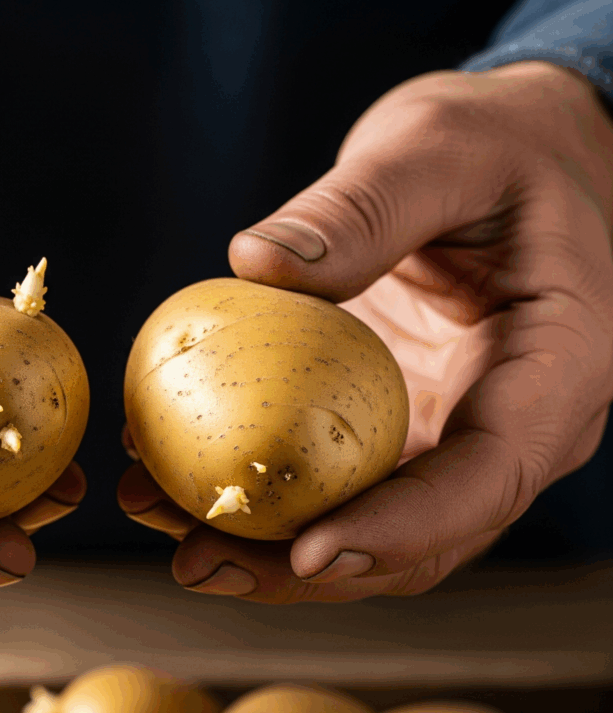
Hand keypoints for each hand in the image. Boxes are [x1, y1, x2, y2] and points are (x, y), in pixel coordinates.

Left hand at [119, 61, 612, 601]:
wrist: (513, 157)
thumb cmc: (499, 143)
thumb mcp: (441, 146)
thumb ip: (364, 206)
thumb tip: (254, 264)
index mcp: (557, 372)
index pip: (487, 480)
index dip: (401, 529)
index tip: (304, 551)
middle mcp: (510, 429)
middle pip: (416, 539)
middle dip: (303, 570)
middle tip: (194, 562)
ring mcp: (450, 437)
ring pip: (363, 526)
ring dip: (259, 546)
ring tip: (156, 519)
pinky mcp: (396, 426)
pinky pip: (329, 479)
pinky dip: (255, 488)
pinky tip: (171, 469)